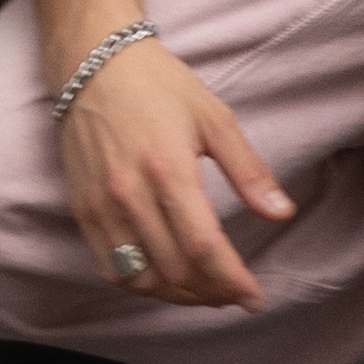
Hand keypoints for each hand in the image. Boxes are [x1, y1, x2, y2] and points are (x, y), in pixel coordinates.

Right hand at [55, 29, 290, 306]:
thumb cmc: (160, 87)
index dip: (231, 280)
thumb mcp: (215, 119)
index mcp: (168, 169)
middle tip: (235, 292)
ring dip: (177, 295)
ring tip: (206, 289)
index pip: (202, 245)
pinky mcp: (81, 211)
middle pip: (174, 269)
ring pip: (140, 278)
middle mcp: (129, 194)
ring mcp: (100, 206)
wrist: (94, 64)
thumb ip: (249, 171)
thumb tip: (282, 213)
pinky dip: (141, 283)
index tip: (254, 299)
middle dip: (211, 292)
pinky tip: (167, 276)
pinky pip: (110, 268)